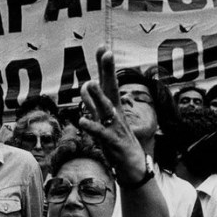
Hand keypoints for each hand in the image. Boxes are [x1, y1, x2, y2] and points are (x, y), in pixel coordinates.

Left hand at [78, 47, 146, 184]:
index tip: (102, 47)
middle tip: (107, 53)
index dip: (105, 66)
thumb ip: (93, 104)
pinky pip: (100, 133)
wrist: (134, 168)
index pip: (108, 83)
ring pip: (106, 109)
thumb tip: (84, 86)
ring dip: (98, 97)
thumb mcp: (103, 121)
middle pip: (111, 89)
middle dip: (108, 71)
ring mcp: (115, 128)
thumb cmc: (118, 144)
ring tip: (89, 84)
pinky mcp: (112, 143)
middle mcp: (115, 114)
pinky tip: (81, 121)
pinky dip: (91, 127)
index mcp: (113, 108)